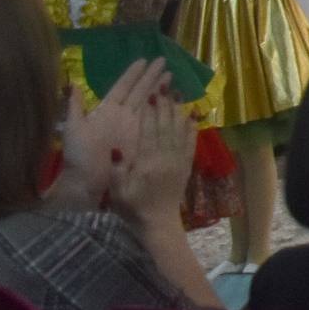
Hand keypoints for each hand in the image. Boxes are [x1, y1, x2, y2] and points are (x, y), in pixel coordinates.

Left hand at [57, 59, 162, 205]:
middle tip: (164, 61)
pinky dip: (166, 110)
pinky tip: (175, 101)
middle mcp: (123, 116)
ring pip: (151, 103)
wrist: (87, 182)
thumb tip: (72, 83)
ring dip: (161, 89)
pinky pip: (157, 121)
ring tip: (171, 75)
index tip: (143, 60)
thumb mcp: (73, 128)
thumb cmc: (78, 155)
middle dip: (152, 77)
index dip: (133, 74)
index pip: (122, 87)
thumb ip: (74, 106)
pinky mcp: (144, 140)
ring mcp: (135, 128)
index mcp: (106, 110)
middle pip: (140, 91)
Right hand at [108, 87, 197, 221]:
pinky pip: (191, 144)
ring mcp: (179, 161)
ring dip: (179, 111)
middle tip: (165, 86)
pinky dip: (192, 129)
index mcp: (147, 163)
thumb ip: (118, 169)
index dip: (150, 112)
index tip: (150, 94)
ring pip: (180, 131)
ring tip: (179, 94)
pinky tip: (192, 117)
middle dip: (165, 105)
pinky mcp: (186, 166)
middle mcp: (166, 158)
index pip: (148, 132)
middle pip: (166, 127)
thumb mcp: (118, 191)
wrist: (158, 223)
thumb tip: (117, 146)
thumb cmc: (133, 207)